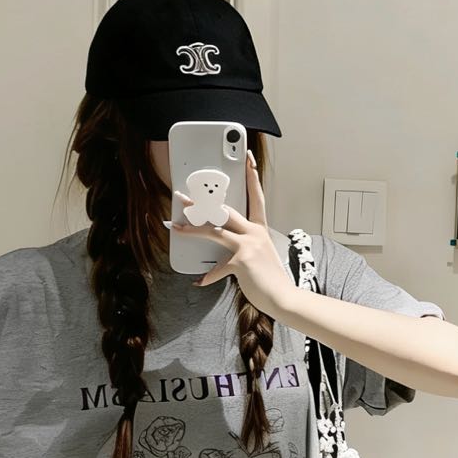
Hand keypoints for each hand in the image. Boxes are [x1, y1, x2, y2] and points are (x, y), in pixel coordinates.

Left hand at [169, 150, 292, 317]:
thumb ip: (242, 248)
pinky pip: (217, 267)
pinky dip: (208, 276)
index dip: (252, 176)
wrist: (282, 297)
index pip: (256, 197)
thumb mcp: (259, 256)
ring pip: (215, 231)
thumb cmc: (270, 279)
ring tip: (176, 226)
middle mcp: (254, 233)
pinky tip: (200, 282)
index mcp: (260, 229)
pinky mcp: (241, 261)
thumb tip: (221, 253)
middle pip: (225, 211)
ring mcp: (248, 245)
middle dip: (202, 204)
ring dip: (192, 228)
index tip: (248, 159)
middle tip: (184, 197)